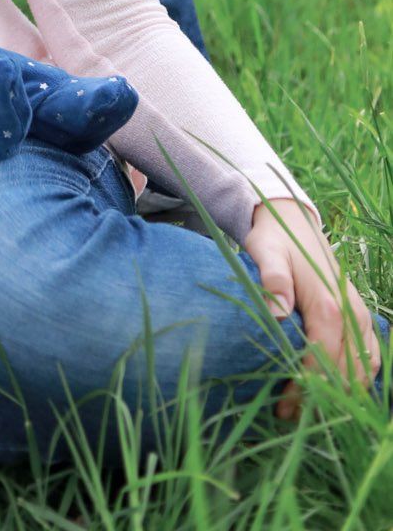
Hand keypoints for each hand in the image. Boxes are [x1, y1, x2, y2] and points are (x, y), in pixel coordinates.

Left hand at [245, 198, 380, 418]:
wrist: (294, 220)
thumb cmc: (275, 240)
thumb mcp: (265, 252)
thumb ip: (271, 279)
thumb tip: (277, 310)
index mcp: (329, 304)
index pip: (323, 359)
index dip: (304, 388)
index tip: (283, 408)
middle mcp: (352, 313)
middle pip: (348, 372)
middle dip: (322, 398)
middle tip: (291, 416)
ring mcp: (362, 316)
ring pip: (366, 369)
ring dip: (345, 393)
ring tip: (311, 410)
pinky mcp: (362, 317)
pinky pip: (372, 357)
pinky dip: (361, 379)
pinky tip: (339, 392)